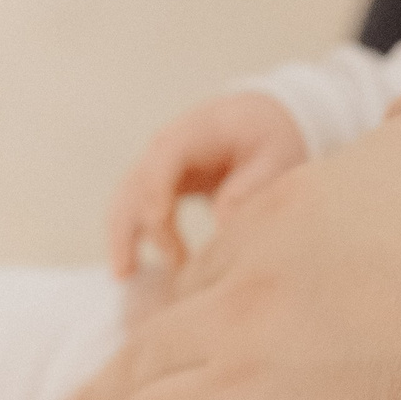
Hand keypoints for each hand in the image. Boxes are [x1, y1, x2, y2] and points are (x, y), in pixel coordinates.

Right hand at [105, 93, 308, 277]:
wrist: (261, 122)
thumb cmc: (272, 139)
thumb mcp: (278, 157)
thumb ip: (252, 186)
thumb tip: (222, 222)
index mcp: (199, 131)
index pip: (166, 155)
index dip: (156, 187)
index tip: (157, 221)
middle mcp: (169, 146)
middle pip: (135, 182)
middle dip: (128, 225)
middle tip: (127, 270)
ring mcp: (159, 165)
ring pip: (127, 200)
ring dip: (122, 237)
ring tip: (127, 277)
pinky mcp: (160, 184)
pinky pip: (137, 211)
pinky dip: (134, 238)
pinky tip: (140, 270)